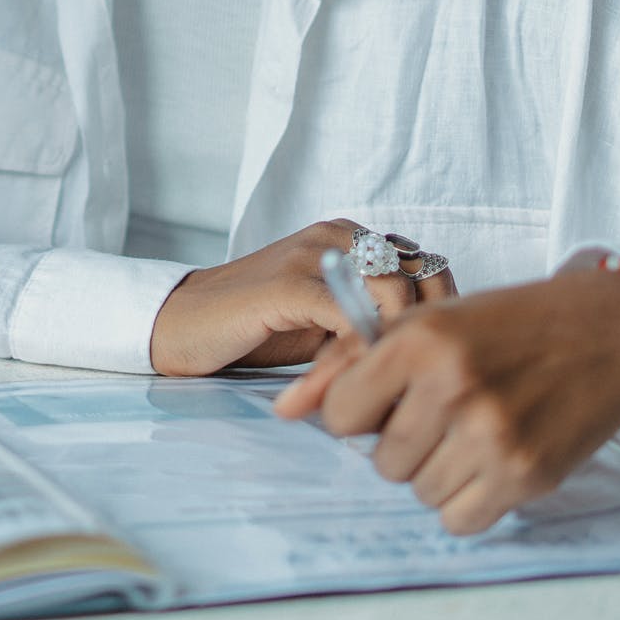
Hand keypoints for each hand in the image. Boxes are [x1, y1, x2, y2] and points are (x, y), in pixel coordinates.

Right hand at [150, 220, 457, 375]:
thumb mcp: (326, 322)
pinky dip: (360, 354)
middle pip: (426, 276)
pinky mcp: (289, 284)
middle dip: (428, 332)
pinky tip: (347, 382)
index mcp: (350, 236)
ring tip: (379, 385)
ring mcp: (312, 255)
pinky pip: (353, 317)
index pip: (430, 266)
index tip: (427, 364)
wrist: (178, 327)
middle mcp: (338, 234)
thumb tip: (429, 348)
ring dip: (396, 346)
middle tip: (411, 378)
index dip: (441, 318)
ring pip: (396, 294)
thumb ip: (370, 317)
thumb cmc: (252, 331)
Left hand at [273, 267, 619, 534]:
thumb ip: (345, 365)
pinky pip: (459, 518)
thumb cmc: (507, 324)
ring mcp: (492, 435)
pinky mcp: (526, 473)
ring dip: (435, 471)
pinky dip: (466, 500)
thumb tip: (281, 410)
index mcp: (419, 343)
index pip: (339, 416)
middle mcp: (452, 388)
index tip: (388, 400)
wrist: (610, 329)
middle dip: (401, 442)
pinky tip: (486, 462)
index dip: (358, 412)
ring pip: (417, 491)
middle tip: (440, 413)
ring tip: (468, 431)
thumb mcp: (424, 324)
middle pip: (379, 460)